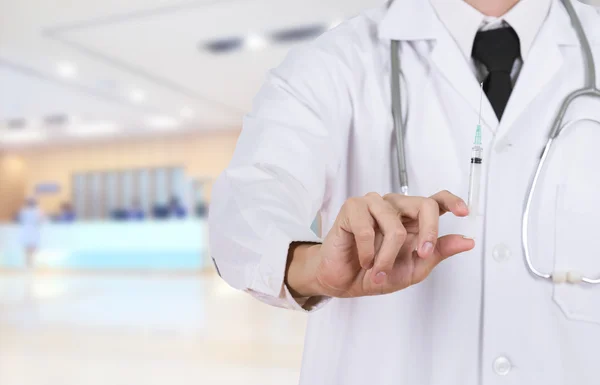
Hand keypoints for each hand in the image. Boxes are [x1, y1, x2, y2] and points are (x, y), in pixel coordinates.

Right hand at [287, 191, 473, 298]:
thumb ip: (437, 253)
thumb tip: (466, 242)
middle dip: (428, 233)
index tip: (464, 212)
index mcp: (412, 220)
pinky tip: (363, 259)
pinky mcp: (352, 208)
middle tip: (422, 254)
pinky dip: (367, 252)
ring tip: (378, 269)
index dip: (452, 201)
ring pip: (395, 225)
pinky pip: (367, 229)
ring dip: (388, 256)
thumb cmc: (374, 273)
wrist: (342, 282)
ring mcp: (373, 204)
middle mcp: (395, 207)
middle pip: (424, 205)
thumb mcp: (412, 269)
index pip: (436, 200)